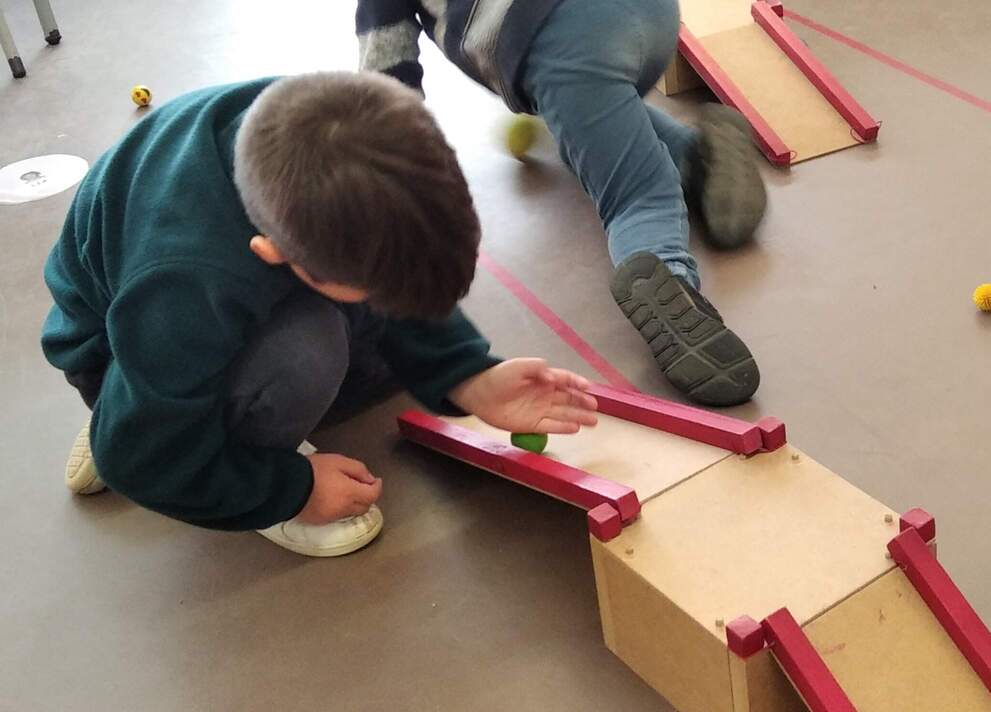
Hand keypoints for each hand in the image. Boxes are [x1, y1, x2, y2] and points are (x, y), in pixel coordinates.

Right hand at [296, 454, 382, 524]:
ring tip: (344, 491)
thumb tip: (370, 480)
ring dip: (352, 504)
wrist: (285, 485)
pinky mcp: (319, 521)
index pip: (373, 495)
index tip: (375, 480)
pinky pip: (336, 517)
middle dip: (366, 497)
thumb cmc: (313, 470)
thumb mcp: (338, 461)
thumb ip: (358, 469)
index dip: (377, 487)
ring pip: (350, 513)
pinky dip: (339, 509)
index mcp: (350, 493)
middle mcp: (343, 509)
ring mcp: (331, 518)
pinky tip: (331, 499)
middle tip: (360, 485)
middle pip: (364, 507)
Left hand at [448, 358, 597, 433]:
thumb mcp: (518, 366)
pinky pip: (551, 427)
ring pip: (563, 414)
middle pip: (568, 399)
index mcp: (543, 379)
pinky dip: (563, 428)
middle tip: (595, 406)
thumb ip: (537, 368)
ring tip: (593, 421)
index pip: (565, 380)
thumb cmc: (499, 377)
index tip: (588, 387)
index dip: (577, 383)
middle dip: (582, 402)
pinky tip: (575, 428)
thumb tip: (552, 376)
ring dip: (578, 417)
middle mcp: (544, 395)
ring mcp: (539, 410)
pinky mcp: (531, 425)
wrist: (479, 394)